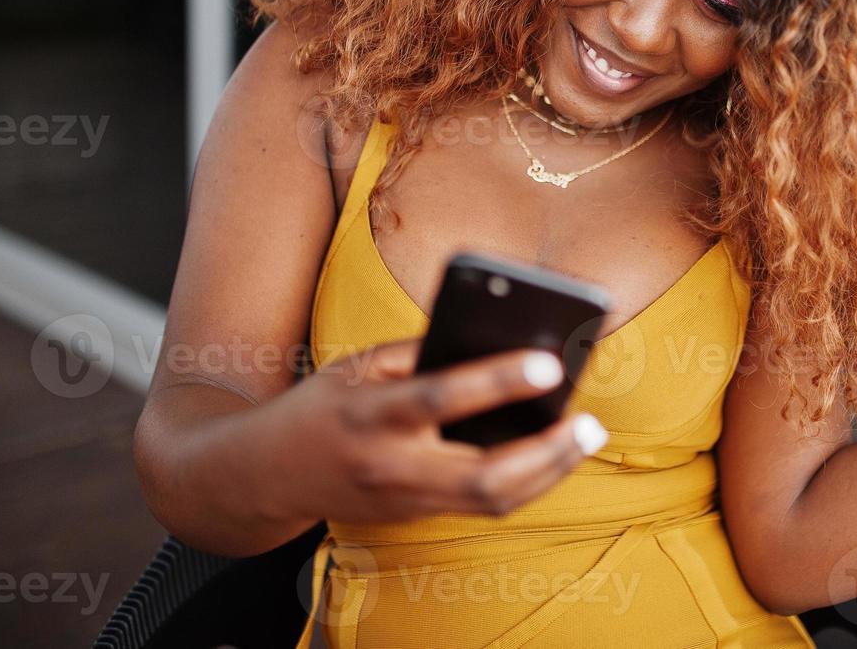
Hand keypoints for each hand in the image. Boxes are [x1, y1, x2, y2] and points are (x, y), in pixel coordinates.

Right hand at [246, 338, 607, 524]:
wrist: (265, 474)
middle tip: (591, 424)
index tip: (550, 365)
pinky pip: (482, 505)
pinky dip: (525, 480)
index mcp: (371, 414)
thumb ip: (422, 354)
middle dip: (547, 453)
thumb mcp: (361, 365)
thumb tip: (498, 339)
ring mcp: (404, 501)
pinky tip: (555, 454)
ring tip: (586, 436)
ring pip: (492, 501)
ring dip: (548, 471)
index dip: (497, 381)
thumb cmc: (326, 403)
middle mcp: (390, 465)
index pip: (440, 397)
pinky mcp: (415, 516)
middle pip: (482, 477)